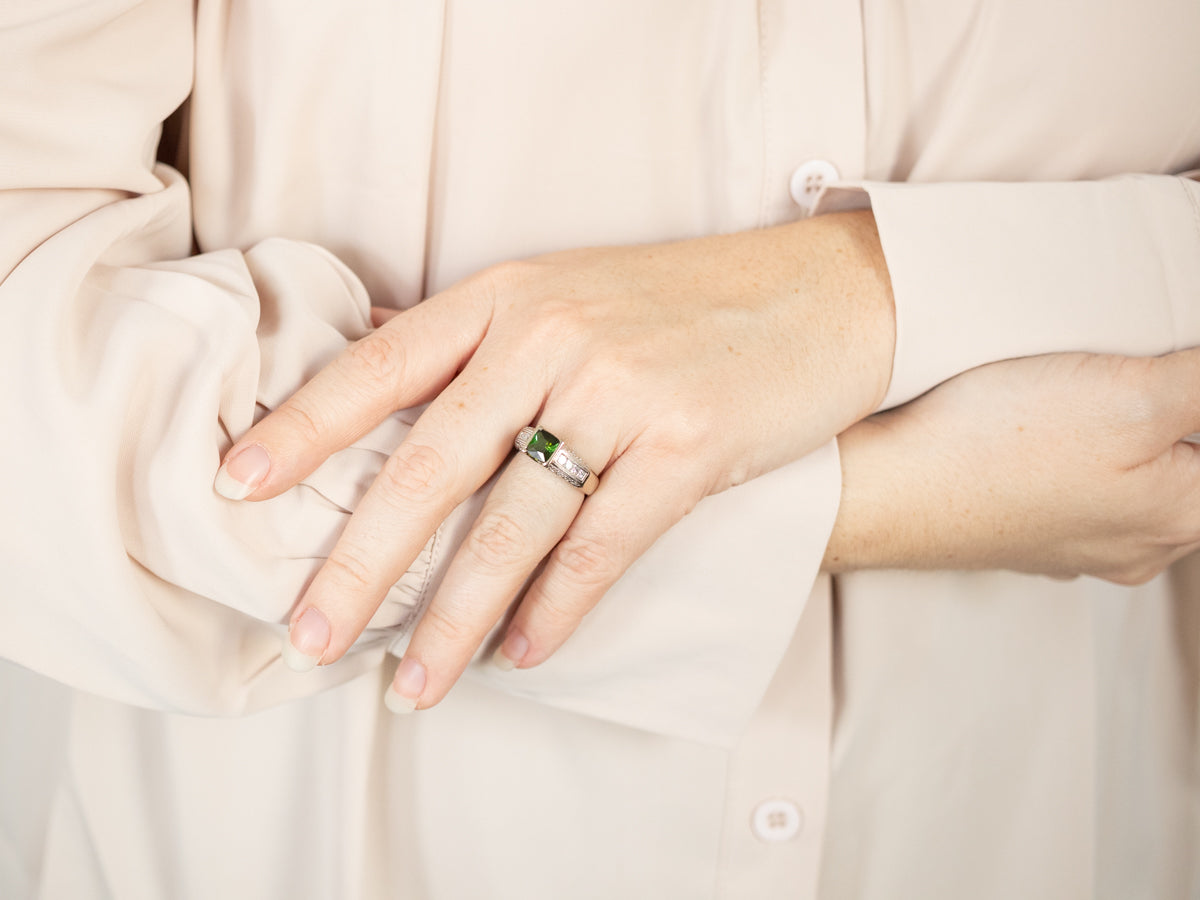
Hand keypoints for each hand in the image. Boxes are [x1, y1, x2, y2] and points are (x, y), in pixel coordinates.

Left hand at [214, 212, 894, 709]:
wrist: (821, 294)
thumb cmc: (686, 303)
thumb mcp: (571, 292)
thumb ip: (484, 341)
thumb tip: (390, 387)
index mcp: (510, 296)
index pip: (382, 364)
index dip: (305, 428)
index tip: (239, 488)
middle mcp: (553, 337)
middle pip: (431, 463)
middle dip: (362, 561)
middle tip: (309, 634)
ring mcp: (622, 391)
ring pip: (515, 525)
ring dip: (455, 618)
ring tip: (415, 685)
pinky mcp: (687, 445)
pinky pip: (600, 547)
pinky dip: (554, 610)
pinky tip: (521, 652)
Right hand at [824, 350, 1199, 583]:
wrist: (882, 490)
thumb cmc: (998, 446)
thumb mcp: (1136, 395)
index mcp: (1185, 516)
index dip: (1192, 395)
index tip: (1159, 374)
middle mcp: (1139, 548)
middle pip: (1189, 470)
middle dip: (1172, 418)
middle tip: (1135, 367)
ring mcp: (1075, 549)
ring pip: (1131, 483)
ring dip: (1124, 441)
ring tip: (1082, 391)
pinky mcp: (1020, 538)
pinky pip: (1071, 494)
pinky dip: (1068, 461)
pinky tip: (1033, 433)